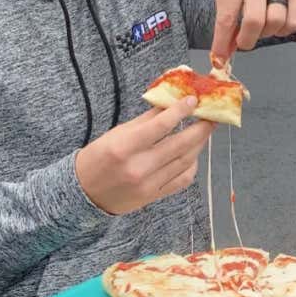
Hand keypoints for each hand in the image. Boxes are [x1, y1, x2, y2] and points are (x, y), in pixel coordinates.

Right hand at [75, 98, 213, 214]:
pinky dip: (192, 164)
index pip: (161, 126)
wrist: (84, 194)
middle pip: (180, 144)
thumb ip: (148, 118)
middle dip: (201, 128)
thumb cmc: (99, 157)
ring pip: (186, 161)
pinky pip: (183, 179)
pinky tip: (192, 153)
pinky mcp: (154, 197)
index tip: (193, 100)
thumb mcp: (118, 132)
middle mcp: (138, 167)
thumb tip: (173, 101)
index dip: (180, 111)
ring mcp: (148, 185)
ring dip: (199, 144)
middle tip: (212, 115)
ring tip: (204, 131)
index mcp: (124, 147)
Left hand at [210, 0, 295, 60]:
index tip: (220, 58)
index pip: (227, 16)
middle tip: (243, 42)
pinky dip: (282, 30)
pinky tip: (274, 23)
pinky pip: (293, 22)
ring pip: (276, 22)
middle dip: (246, 41)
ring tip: (259, 27)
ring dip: (265, 34)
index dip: (222, 43)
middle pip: (254, 21)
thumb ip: (225, 13)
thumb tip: (225, 49)